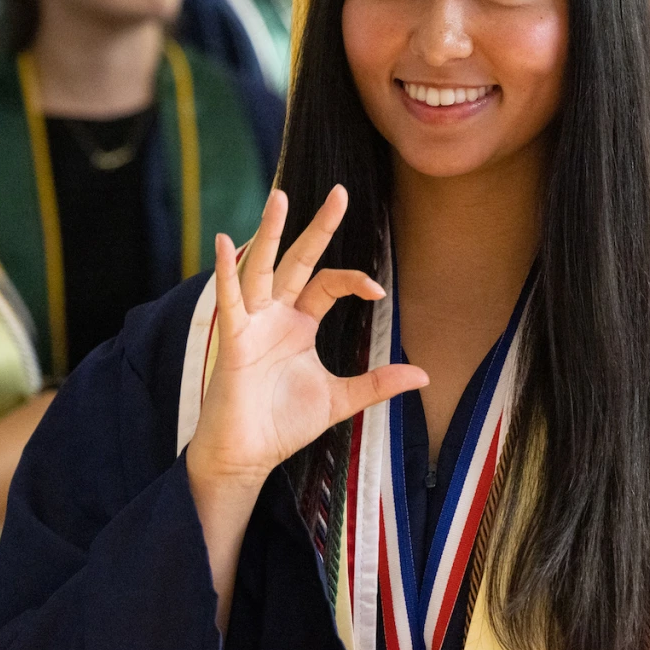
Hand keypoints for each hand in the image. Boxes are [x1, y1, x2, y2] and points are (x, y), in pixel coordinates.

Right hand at [187, 185, 427, 492]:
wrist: (247, 457)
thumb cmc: (284, 425)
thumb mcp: (341, 400)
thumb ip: (378, 383)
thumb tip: (424, 375)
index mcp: (300, 323)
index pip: (329, 282)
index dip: (355, 280)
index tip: (379, 291)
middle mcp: (276, 314)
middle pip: (298, 259)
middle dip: (318, 227)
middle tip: (340, 192)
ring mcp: (253, 323)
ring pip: (262, 268)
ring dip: (269, 233)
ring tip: (280, 197)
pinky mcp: (233, 340)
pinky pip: (230, 300)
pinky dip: (226, 272)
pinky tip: (225, 244)